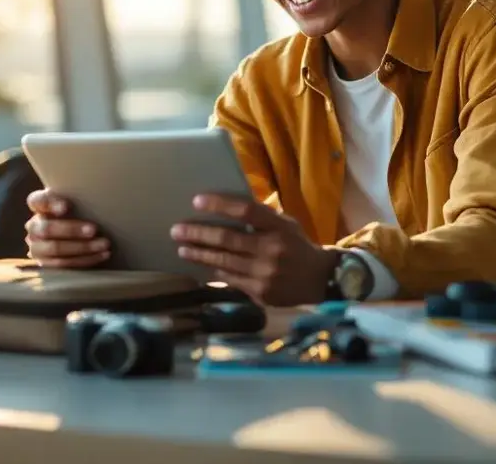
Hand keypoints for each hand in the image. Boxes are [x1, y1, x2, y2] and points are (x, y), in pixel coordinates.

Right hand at [25, 189, 110, 267]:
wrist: (78, 237)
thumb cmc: (80, 212)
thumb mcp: (77, 201)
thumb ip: (78, 196)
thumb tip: (97, 193)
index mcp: (39, 205)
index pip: (37, 201)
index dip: (50, 203)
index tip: (66, 206)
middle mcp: (34, 226)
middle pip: (47, 229)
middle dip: (71, 230)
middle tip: (94, 229)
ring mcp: (37, 247)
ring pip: (55, 249)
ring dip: (82, 248)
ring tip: (104, 244)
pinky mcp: (46, 265)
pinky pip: (64, 264)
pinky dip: (86, 259)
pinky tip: (103, 254)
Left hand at [170, 193, 334, 305]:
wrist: (319, 279)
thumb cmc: (297, 245)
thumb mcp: (286, 224)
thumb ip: (262, 217)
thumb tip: (227, 207)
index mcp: (279, 227)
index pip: (246, 211)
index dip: (220, 205)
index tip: (196, 201)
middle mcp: (271, 250)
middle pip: (227, 239)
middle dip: (198, 234)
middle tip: (176, 230)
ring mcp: (265, 274)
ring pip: (223, 262)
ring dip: (199, 254)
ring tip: (182, 248)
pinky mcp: (260, 292)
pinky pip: (230, 279)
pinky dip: (214, 271)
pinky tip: (201, 265)